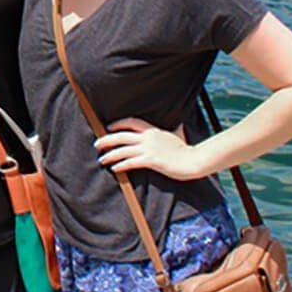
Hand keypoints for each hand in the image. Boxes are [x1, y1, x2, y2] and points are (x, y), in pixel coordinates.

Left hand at [95, 117, 209, 179]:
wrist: (194, 160)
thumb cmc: (187, 150)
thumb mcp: (178, 135)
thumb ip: (175, 130)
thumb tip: (180, 125)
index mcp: (153, 130)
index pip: (131, 122)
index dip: (118, 124)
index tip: (109, 128)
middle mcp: (149, 137)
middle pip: (122, 136)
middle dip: (107, 139)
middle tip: (97, 144)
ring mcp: (149, 149)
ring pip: (123, 150)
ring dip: (110, 155)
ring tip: (102, 159)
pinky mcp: (151, 161)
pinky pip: (131, 162)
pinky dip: (121, 165)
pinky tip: (115, 169)